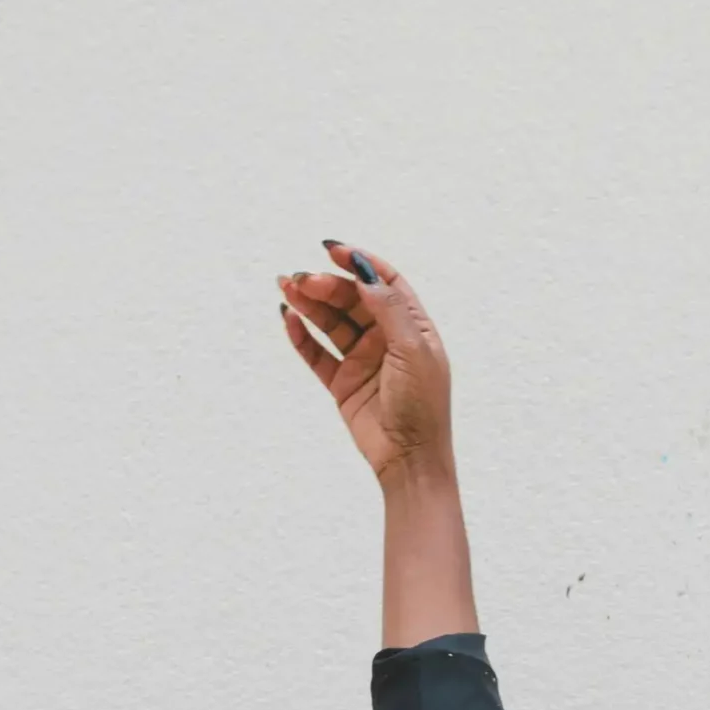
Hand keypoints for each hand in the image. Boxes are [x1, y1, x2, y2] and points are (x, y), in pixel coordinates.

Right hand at [278, 242, 454, 484]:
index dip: (359, 263)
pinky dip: (302, 337)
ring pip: (331, 323)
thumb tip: (364, 273)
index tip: (333, 251)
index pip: (384, 282)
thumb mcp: (413, 350)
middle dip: (327, 285)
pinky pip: (318, 354)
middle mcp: (387, 339)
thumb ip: (389, 309)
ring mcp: (363, 360)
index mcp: (412, 327)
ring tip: (286, 288)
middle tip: (303, 279)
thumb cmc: (422, 406)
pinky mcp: (343, 383)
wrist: (410, 458)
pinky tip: (289, 320)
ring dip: (309, 304)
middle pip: (352, 299)